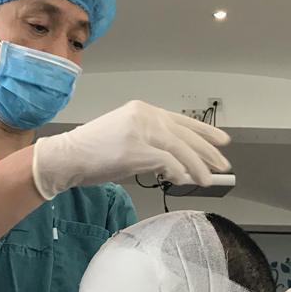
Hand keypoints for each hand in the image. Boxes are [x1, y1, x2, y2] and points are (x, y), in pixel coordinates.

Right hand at [31, 100, 230, 199]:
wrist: (67, 157)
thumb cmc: (92, 153)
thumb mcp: (125, 138)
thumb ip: (149, 143)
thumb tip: (173, 162)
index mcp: (142, 110)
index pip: (181, 120)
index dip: (205, 132)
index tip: (222, 142)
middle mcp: (144, 115)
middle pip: (185, 135)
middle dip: (207, 152)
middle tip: (223, 165)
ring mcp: (140, 131)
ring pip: (180, 149)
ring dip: (197, 167)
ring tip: (207, 180)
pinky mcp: (136, 149)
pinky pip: (167, 162)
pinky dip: (178, 172)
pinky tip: (182, 181)